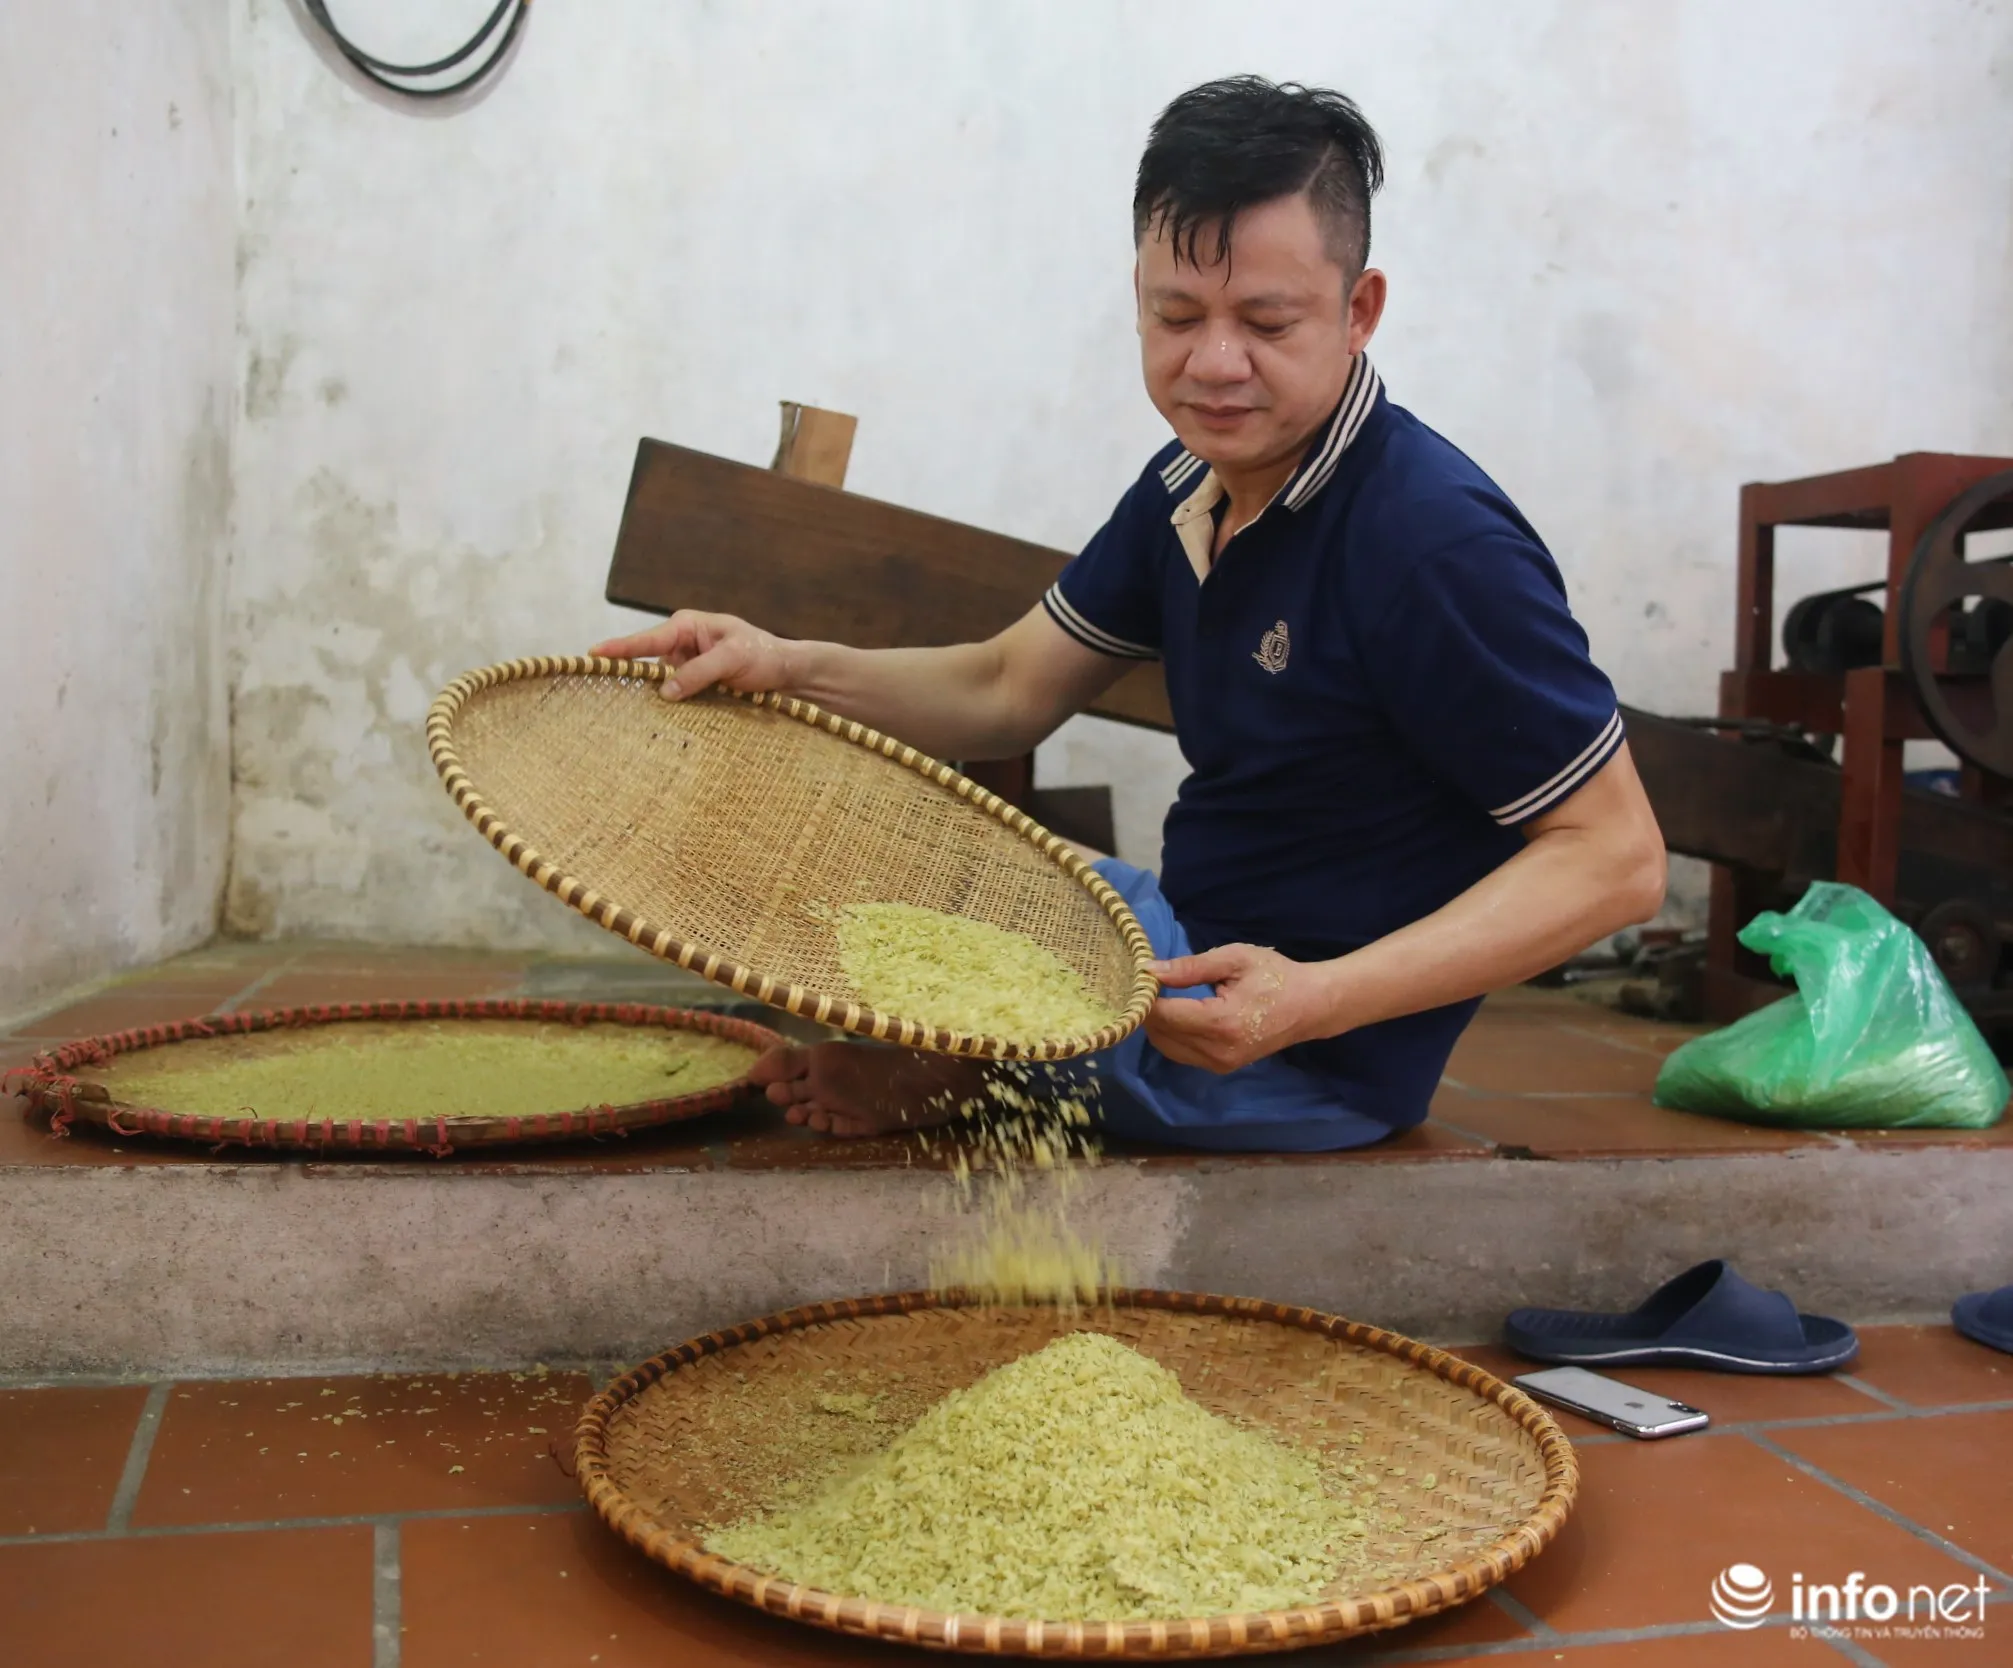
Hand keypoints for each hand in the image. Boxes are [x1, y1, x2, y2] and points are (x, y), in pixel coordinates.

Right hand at [590, 609, 794, 701]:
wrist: (786, 672)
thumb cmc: (763, 655)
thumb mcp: (733, 659)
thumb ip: (699, 672)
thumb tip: (665, 692)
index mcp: (686, 626)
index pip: (647, 640)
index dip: (619, 648)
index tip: (592, 654)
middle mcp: (680, 645)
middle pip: (647, 663)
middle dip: (630, 677)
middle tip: (604, 693)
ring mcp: (685, 667)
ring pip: (659, 684)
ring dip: (653, 699)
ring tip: (629, 714)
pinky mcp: (692, 686)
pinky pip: (674, 696)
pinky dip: (670, 707)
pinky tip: (659, 721)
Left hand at [1144, 943, 1338, 1072]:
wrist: (1310, 1006)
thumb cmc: (1275, 976)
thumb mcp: (1234, 960)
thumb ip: (1190, 968)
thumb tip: (1150, 971)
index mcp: (1220, 1023)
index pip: (1164, 1016)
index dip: (1146, 997)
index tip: (1141, 976)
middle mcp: (1217, 1051)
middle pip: (1161, 1034)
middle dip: (1149, 1010)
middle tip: (1150, 985)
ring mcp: (1219, 1064)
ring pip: (1167, 1047)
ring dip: (1158, 1024)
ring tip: (1162, 997)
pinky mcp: (1221, 1067)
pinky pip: (1182, 1053)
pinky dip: (1172, 1035)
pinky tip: (1177, 1012)